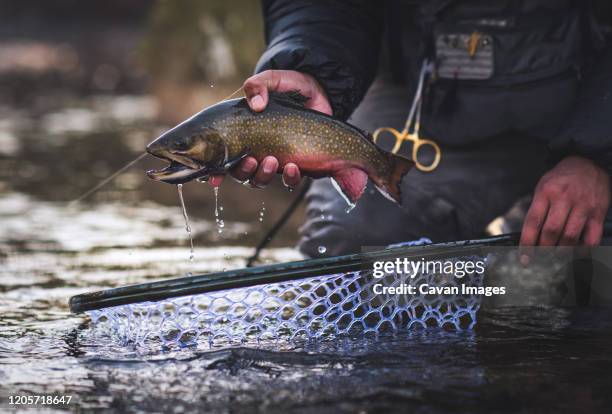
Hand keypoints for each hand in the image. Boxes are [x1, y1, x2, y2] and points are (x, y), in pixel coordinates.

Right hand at [208, 70, 331, 187]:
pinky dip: (289, 178)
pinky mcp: (298, 164)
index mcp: (244, 133)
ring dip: (262, 175)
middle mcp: (256, 150)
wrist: (322, 93)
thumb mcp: (275, 80)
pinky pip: (290, 181)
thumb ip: (260, 84)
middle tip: (251, 159)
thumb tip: (256, 104)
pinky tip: (293, 166)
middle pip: (240, 173)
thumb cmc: (292, 87)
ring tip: (271, 161)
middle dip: (243, 171)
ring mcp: (276, 159)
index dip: (216, 171)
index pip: (223, 156)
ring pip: (260, 180)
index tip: (214, 178)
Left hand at [520, 156, 610, 262]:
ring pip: (570, 236)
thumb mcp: (543, 186)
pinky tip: (576, 254)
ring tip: (554, 258)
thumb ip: (537, 209)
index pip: (533, 222)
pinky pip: (592, 237)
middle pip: (551, 232)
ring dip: (561, 252)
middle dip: (543, 250)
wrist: (589, 163)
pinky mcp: (598, 212)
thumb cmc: (561, 179)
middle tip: (539, 259)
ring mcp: (583, 205)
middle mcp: (564, 198)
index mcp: (546, 192)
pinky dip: (584, 250)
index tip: (524, 258)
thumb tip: (529, 237)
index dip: (527, 243)